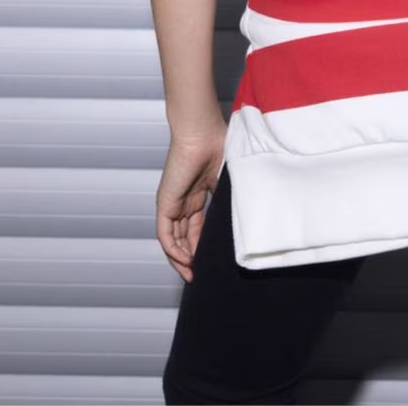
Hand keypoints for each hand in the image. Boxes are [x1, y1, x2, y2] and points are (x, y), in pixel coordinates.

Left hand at [156, 124, 226, 282]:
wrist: (201, 131)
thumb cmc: (217, 144)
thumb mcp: (228, 179)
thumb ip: (230, 200)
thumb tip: (242, 223)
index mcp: (197, 193)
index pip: (197, 226)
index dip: (202, 245)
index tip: (211, 261)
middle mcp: (183, 200)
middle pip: (184, 236)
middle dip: (191, 257)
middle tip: (200, 275)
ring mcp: (173, 202)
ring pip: (173, 239)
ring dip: (181, 259)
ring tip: (192, 275)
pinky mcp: (165, 203)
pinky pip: (166, 234)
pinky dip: (173, 250)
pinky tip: (185, 262)